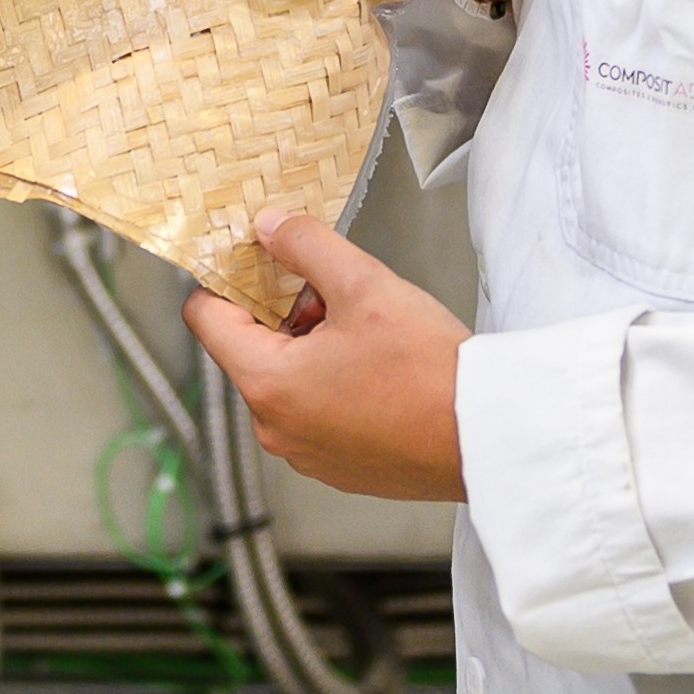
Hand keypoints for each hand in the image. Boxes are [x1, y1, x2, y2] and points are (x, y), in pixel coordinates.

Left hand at [185, 208, 467, 501]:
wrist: (488, 439)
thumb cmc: (432, 375)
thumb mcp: (365, 285)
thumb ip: (306, 246)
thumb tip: (269, 227)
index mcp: (268, 385)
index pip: (205, 317)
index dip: (227, 277)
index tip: (256, 259)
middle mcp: (276, 428)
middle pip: (250, 347)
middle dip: (286, 312)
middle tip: (337, 295)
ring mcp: (306, 454)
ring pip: (285, 380)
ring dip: (312, 347)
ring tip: (367, 335)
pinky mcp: (339, 467)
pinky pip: (315, 413)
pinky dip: (334, 385)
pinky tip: (379, 371)